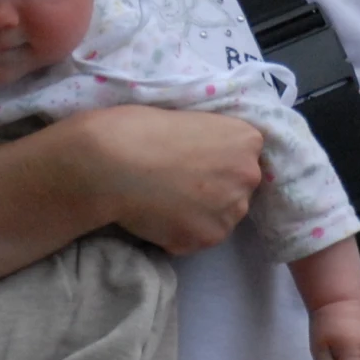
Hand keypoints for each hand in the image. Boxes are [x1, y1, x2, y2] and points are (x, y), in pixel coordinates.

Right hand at [68, 106, 262, 254]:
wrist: (111, 161)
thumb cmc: (141, 129)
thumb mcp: (190, 121)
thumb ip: (211, 144)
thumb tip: (206, 163)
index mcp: (247, 140)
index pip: (243, 158)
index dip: (216, 163)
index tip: (191, 163)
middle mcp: (248, 176)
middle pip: (236, 190)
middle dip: (213, 191)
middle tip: (175, 185)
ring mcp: (231, 210)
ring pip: (219, 218)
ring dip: (198, 215)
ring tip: (162, 202)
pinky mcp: (207, 238)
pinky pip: (196, 238)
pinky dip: (178, 233)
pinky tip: (155, 216)